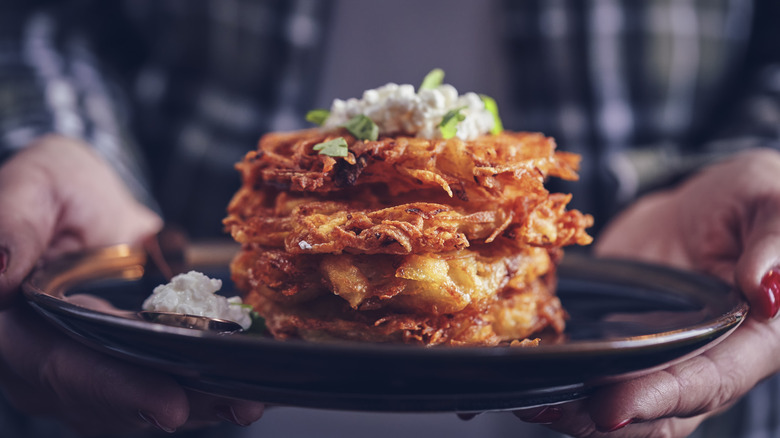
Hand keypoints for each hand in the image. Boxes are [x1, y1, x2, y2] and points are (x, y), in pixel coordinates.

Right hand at [0, 136, 263, 434]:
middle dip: (170, 405)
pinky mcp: (115, 367)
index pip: (58, 365)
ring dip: (193, 408)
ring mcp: (78, 368)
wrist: (90, 204)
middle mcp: (39, 355)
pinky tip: (236, 396)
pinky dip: (196, 397)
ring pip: (131, 407)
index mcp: (14, 318)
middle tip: (232, 407)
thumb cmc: (62, 188)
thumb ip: (15, 220)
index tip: (169, 402)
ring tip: (245, 404)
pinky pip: (152, 391)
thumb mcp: (42, 182)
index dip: (113, 387)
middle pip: (102, 399)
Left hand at [515, 148, 779, 436]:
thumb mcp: (772, 203)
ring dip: (569, 409)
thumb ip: (775, 242)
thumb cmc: (752, 202)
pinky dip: (553, 378)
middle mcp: (699, 360)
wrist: (705, 205)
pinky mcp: (615, 338)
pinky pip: (586, 368)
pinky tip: (514, 376)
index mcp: (748, 341)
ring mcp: (652, 354)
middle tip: (550, 408)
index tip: (611, 408)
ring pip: (613, 402)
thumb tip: (766, 289)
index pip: (706, 383)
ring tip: (524, 401)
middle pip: (654, 412)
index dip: (659, 400)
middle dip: (599, 418)